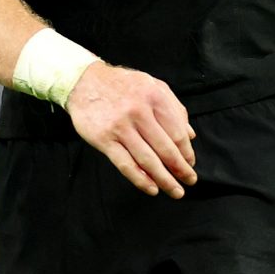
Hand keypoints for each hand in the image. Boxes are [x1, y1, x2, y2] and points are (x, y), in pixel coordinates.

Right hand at [66, 65, 197, 197]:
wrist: (83, 82)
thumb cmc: (122, 85)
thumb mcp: (152, 86)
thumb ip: (174, 108)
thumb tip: (190, 135)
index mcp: (154, 97)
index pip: (177, 132)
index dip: (187, 152)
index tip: (190, 163)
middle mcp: (139, 111)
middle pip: (165, 149)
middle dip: (180, 169)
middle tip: (189, 181)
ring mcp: (120, 126)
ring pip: (147, 160)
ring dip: (164, 179)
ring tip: (176, 191)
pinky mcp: (104, 139)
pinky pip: (125, 164)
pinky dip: (141, 179)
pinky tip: (152, 188)